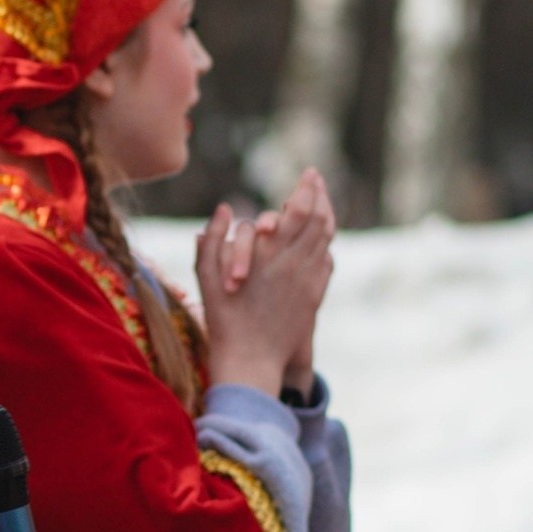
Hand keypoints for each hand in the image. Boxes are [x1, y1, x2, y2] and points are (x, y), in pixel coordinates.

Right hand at [199, 167, 334, 395]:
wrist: (251, 358)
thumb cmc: (223, 318)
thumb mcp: (205, 277)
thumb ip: (213, 240)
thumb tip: (224, 207)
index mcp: (269, 254)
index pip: (300, 210)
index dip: (308, 189)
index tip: (309, 173)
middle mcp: (295, 263)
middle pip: (320, 218)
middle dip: (320, 194)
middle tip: (316, 179)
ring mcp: (309, 279)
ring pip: (327, 237)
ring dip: (326, 214)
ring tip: (321, 200)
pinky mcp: (314, 294)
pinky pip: (327, 258)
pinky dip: (325, 241)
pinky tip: (320, 235)